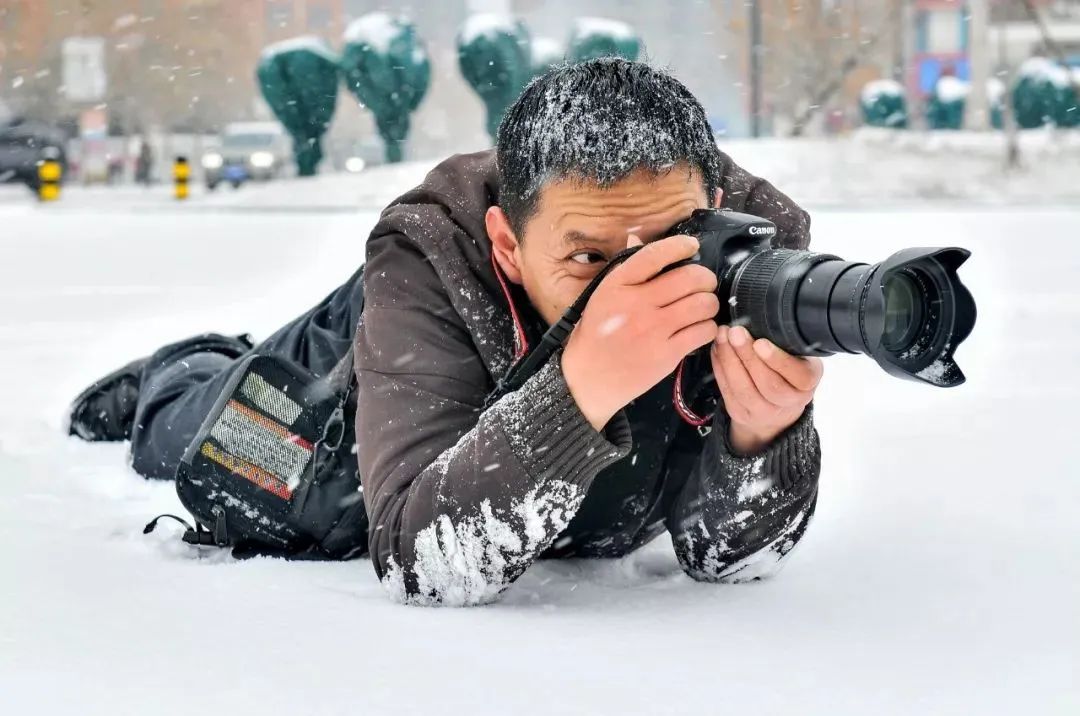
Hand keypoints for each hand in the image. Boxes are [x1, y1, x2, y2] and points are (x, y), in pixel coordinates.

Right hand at [563, 234, 719, 430]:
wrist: (586, 381)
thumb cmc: (594, 337)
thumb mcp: (600, 298)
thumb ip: (623, 272)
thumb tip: (637, 238)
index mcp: (616, 287)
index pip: (654, 255)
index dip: (679, 246)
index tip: (691, 245)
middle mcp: (636, 304)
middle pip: (689, 278)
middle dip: (705, 278)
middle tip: (704, 284)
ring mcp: (654, 330)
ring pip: (703, 304)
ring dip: (709, 303)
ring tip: (703, 308)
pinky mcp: (667, 354)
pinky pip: (704, 331)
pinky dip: (708, 328)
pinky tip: (700, 329)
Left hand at [712, 325, 822, 454]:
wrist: (776, 406)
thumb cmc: (786, 371)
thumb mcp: (797, 355)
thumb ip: (787, 342)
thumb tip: (763, 316)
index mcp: (808, 382)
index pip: (798, 375)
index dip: (778, 360)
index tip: (761, 342)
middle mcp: (790, 401)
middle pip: (768, 383)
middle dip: (747, 356)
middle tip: (735, 332)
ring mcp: (764, 412)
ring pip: (744, 389)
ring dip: (729, 359)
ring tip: (722, 336)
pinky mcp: (741, 414)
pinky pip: (727, 391)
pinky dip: (719, 368)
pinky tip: (717, 349)